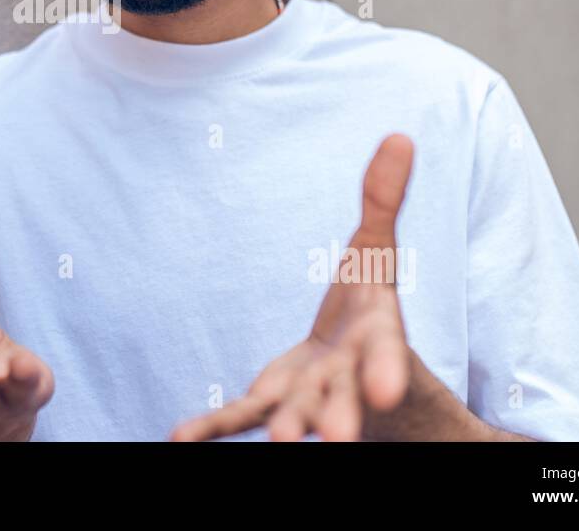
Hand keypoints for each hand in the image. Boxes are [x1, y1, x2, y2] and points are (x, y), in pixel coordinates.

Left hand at [171, 134, 414, 441]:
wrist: (363, 376)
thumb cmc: (369, 311)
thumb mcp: (378, 252)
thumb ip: (383, 201)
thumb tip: (400, 135)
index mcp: (377, 341)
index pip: (386, 354)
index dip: (387, 369)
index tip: (385, 388)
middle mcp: (346, 379)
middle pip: (343, 399)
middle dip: (337, 417)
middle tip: (331, 439)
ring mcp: (307, 397)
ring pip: (293, 415)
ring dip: (284, 427)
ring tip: (279, 443)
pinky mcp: (271, 404)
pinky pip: (238, 417)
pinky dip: (210, 429)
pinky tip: (178, 440)